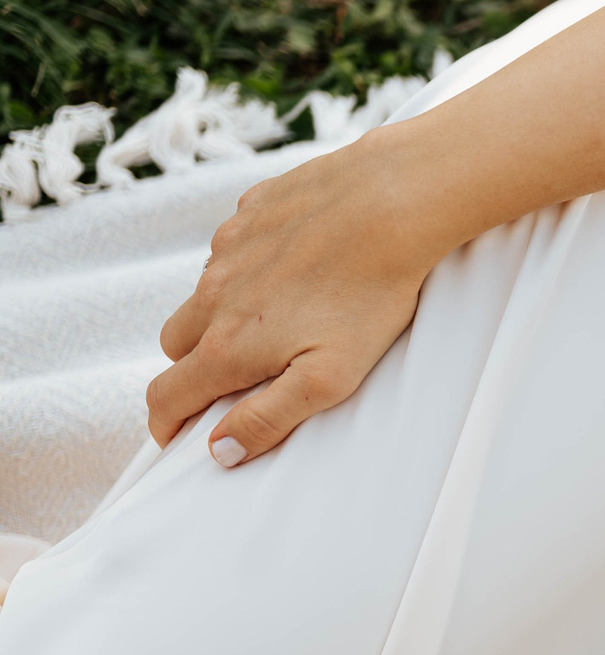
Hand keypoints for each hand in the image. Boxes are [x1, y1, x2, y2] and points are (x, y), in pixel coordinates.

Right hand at [147, 134, 448, 464]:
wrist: (388, 204)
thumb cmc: (369, 296)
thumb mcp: (328, 379)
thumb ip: (269, 418)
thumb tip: (220, 450)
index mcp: (226, 344)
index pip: (167, 395)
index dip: (166, 424)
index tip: (176, 437)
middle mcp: (213, 295)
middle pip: (175, 345)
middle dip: (193, 368)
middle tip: (236, 379)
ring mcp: (227, 249)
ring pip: (203, 294)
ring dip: (222, 315)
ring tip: (277, 321)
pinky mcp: (249, 213)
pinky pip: (233, 248)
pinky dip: (249, 267)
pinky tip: (296, 268)